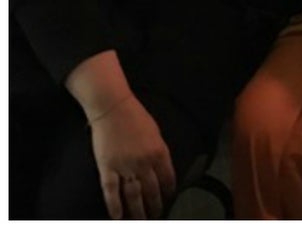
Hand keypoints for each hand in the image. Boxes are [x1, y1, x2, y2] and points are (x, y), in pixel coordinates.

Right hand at [88, 94, 175, 218]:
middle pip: (152, 190)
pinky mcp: (107, 167)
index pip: (168, 178)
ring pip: (134, 194)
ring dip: (138, 210)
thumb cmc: (136, 117)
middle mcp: (145, 163)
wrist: (114, 109)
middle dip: (155, 205)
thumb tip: (162, 167)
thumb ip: (159, 151)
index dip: (169, 191)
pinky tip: (117, 216)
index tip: (169, 199)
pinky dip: (114, 205)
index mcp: (160, 153)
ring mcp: (125, 166)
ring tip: (141, 221)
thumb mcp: (156, 133)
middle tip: (156, 216)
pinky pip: (111, 190)